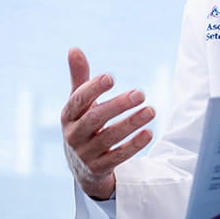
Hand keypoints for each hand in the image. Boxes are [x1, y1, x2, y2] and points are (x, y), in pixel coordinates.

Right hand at [59, 47, 154, 199]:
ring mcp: (85, 154)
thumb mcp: (79, 105)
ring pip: (109, 138)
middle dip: (118, 105)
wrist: (82, 169)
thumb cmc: (83, 127)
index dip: (93, 89)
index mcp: (68, 116)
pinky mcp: (99, 169)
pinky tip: (148, 133)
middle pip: (95, 119)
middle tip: (140, 93)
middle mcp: (73, 135)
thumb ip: (80, 78)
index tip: (111, 77)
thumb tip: (74, 49)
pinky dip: (133, 146)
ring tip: (151, 110)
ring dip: (131, 123)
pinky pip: (118, 157)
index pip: (78, 100)